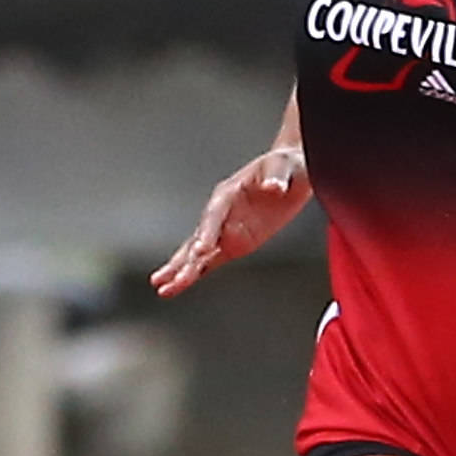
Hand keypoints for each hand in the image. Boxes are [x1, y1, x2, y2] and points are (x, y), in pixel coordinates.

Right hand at [151, 146, 309, 296]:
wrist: (291, 172)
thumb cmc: (285, 166)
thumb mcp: (284, 166)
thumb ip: (276, 177)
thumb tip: (273, 187)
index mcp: (229, 192)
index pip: (215, 214)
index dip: (208, 231)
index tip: (201, 249)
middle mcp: (221, 213)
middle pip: (199, 237)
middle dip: (186, 259)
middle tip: (172, 278)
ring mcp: (225, 230)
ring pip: (198, 253)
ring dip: (182, 270)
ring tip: (164, 289)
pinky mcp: (234, 244)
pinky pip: (212, 261)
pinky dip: (197, 272)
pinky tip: (179, 285)